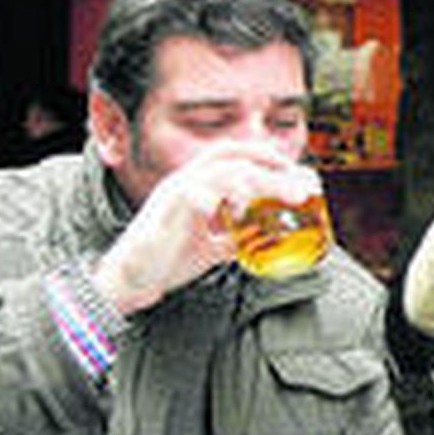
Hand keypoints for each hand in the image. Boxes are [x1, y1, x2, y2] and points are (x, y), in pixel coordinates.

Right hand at [92, 142, 321, 314]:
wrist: (131, 280)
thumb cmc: (170, 258)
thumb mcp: (215, 245)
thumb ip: (239, 234)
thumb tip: (270, 237)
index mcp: (197, 183)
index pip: (232, 154)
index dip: (264, 154)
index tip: (295, 167)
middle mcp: (185, 180)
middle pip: (233, 160)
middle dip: (271, 170)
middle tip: (302, 190)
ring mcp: (173, 194)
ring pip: (218, 173)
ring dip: (253, 183)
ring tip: (278, 199)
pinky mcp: (163, 212)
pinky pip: (189, 195)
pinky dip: (213, 200)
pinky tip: (234, 213)